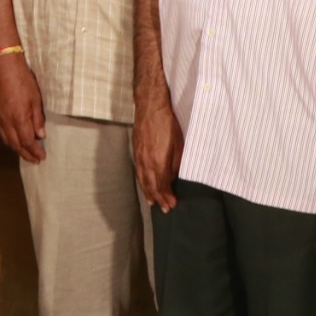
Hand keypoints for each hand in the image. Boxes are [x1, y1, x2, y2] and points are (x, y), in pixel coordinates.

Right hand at [0, 53, 46, 164]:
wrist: (4, 67)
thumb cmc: (23, 80)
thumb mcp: (36, 98)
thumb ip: (37, 118)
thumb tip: (40, 135)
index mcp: (19, 118)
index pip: (27, 141)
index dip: (34, 151)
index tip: (42, 157)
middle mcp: (7, 122)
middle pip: (16, 145)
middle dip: (26, 155)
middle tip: (36, 160)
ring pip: (7, 140)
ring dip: (17, 150)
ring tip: (26, 154)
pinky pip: (2, 133)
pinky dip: (9, 141)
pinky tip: (15, 141)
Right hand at [133, 93, 183, 213]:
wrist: (150, 107)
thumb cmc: (168, 124)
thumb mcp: (179, 145)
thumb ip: (175, 164)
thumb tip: (173, 176)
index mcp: (158, 162)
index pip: (162, 186)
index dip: (167, 197)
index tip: (172, 204)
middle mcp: (146, 163)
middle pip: (151, 186)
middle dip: (158, 199)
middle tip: (164, 209)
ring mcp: (139, 157)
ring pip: (142, 180)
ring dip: (148, 193)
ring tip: (152, 203)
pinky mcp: (136, 151)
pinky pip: (138, 172)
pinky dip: (142, 182)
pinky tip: (144, 185)